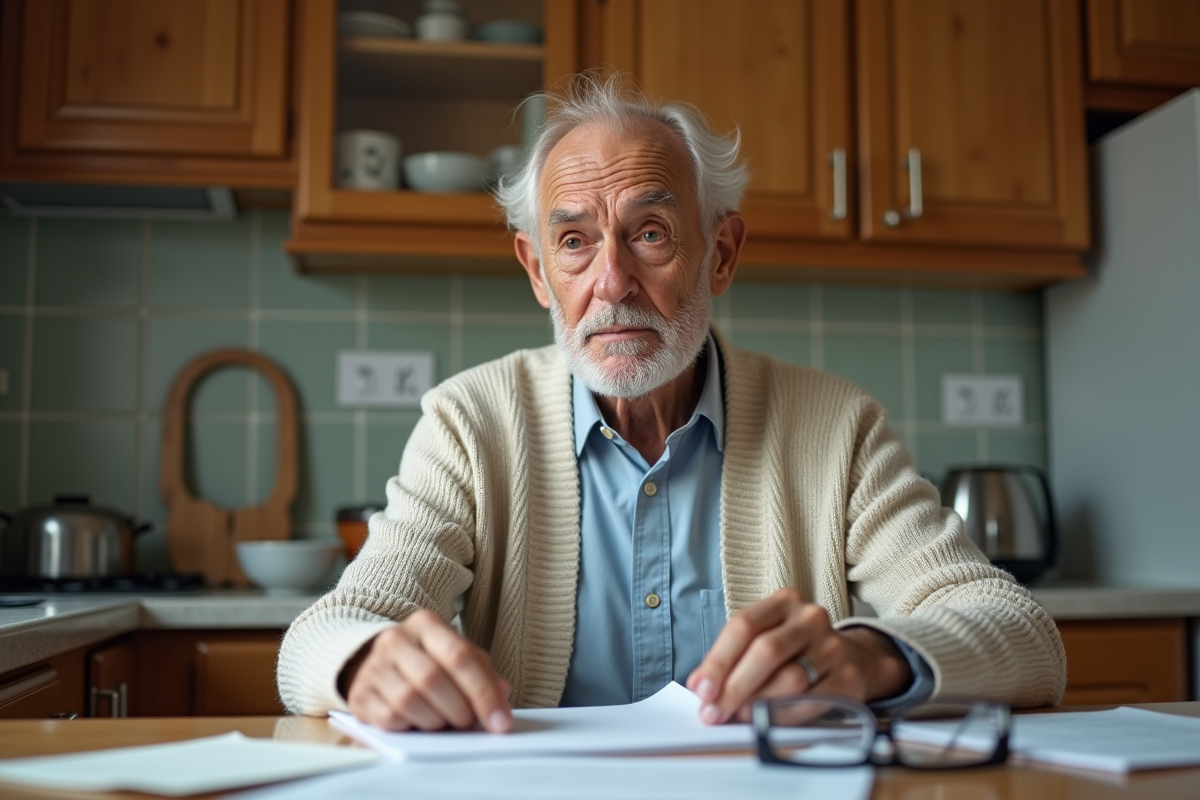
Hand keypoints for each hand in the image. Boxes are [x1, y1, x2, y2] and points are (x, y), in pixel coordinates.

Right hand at [342, 609, 512, 732]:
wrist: (375, 661)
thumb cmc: (424, 659)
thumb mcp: (455, 654)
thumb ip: (481, 670)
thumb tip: (502, 692)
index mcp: (425, 624)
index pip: (459, 656)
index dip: (484, 692)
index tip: (500, 721)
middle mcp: (395, 640)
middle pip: (433, 679)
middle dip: (460, 709)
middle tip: (470, 722)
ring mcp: (373, 667)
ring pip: (409, 701)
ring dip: (436, 721)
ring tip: (445, 722)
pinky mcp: (359, 695)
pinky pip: (389, 718)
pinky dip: (411, 727)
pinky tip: (419, 722)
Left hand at [685, 588, 911, 723]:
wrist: (854, 658)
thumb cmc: (796, 650)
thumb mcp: (765, 638)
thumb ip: (732, 658)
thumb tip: (700, 686)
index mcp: (784, 602)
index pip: (743, 626)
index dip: (718, 660)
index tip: (701, 689)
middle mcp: (810, 618)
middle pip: (765, 651)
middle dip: (734, 686)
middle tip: (713, 712)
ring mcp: (833, 646)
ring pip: (790, 678)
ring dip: (758, 703)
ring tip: (739, 715)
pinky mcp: (849, 677)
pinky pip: (811, 701)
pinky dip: (784, 715)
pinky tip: (767, 721)